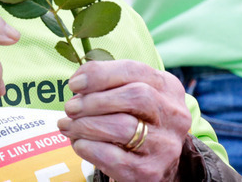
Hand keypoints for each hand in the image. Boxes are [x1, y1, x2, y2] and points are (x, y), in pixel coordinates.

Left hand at [57, 60, 190, 181]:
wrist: (155, 162)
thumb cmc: (135, 118)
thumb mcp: (129, 94)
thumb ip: (108, 84)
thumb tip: (78, 86)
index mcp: (168, 87)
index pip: (134, 70)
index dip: (100, 74)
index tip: (74, 84)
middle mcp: (173, 115)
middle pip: (135, 96)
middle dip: (94, 101)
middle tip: (70, 108)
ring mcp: (166, 145)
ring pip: (124, 128)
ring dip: (86, 125)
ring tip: (67, 125)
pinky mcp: (151, 171)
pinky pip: (115, 158)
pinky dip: (90, 148)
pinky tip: (79, 144)